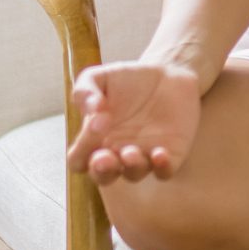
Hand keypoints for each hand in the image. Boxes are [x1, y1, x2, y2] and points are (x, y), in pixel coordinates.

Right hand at [66, 58, 202, 184]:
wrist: (168, 74)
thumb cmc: (128, 79)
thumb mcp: (100, 78)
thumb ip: (85, 90)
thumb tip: (92, 110)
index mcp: (96, 140)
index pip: (79, 159)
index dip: (82, 150)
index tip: (95, 126)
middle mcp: (116, 153)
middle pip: (103, 175)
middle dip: (102, 171)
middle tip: (104, 158)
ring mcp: (142, 157)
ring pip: (133, 174)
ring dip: (131, 166)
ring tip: (130, 152)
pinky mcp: (169, 156)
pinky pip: (163, 172)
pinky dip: (161, 167)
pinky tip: (159, 154)